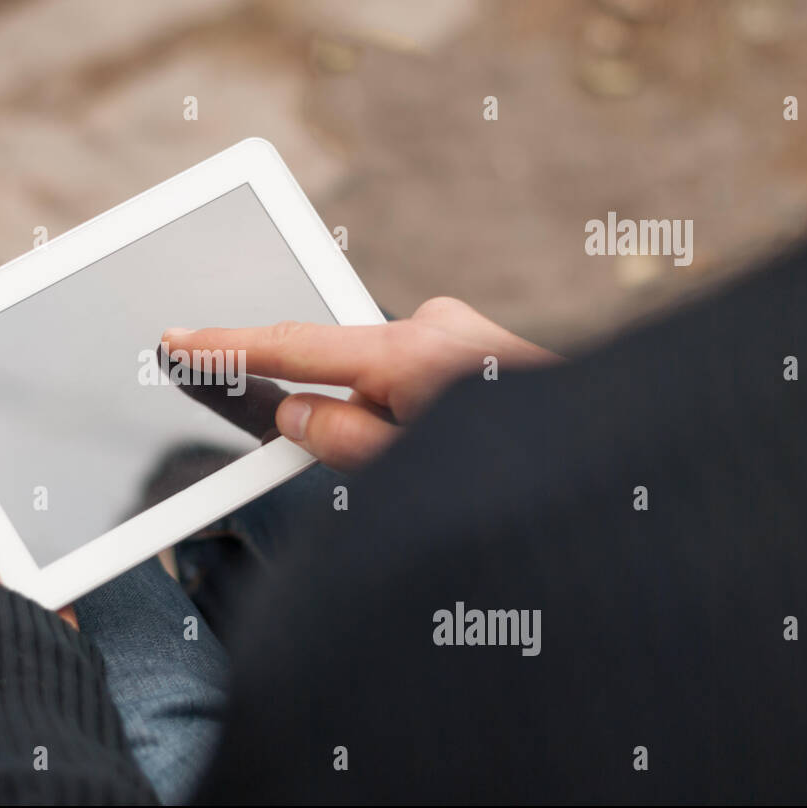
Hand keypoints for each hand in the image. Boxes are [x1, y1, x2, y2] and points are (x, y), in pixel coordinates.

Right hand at [162, 297, 561, 471]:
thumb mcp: (410, 477)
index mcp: (416, 355)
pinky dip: (414, 416)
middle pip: (345, 369)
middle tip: (389, 466)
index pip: (295, 346)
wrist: (626, 472)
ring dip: (388, 426)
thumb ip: (339, 440)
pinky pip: (420, 380)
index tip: (180, 338)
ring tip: (439, 467)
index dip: (228, 347)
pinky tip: (458, 451)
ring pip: (385, 382)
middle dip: (342, 419)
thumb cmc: (526, 480)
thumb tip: (299, 415)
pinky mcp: (487, 347)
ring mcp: (469, 333)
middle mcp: (441, 327)